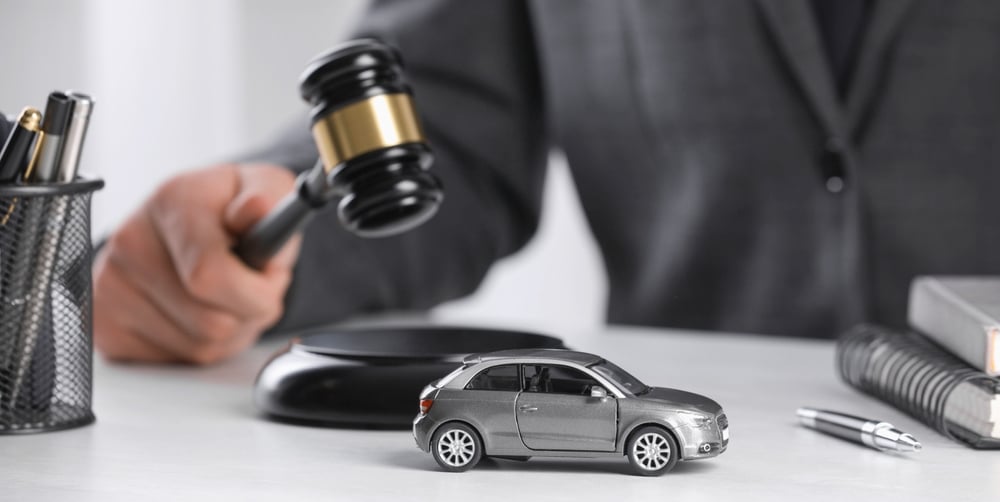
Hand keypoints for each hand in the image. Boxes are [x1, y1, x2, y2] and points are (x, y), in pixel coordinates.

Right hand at [93, 164, 300, 364]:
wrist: (188, 224)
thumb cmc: (233, 212)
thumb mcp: (268, 188)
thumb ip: (270, 197)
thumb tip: (255, 210)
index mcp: (173, 201)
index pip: (208, 274)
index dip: (255, 292)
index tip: (270, 280)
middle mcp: (130, 240)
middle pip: (211, 322)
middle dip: (250, 313)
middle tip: (252, 286)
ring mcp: (110, 284)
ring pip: (199, 347)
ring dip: (231, 332)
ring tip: (225, 296)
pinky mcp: (105, 324)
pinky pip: (175, 359)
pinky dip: (201, 346)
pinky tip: (198, 311)